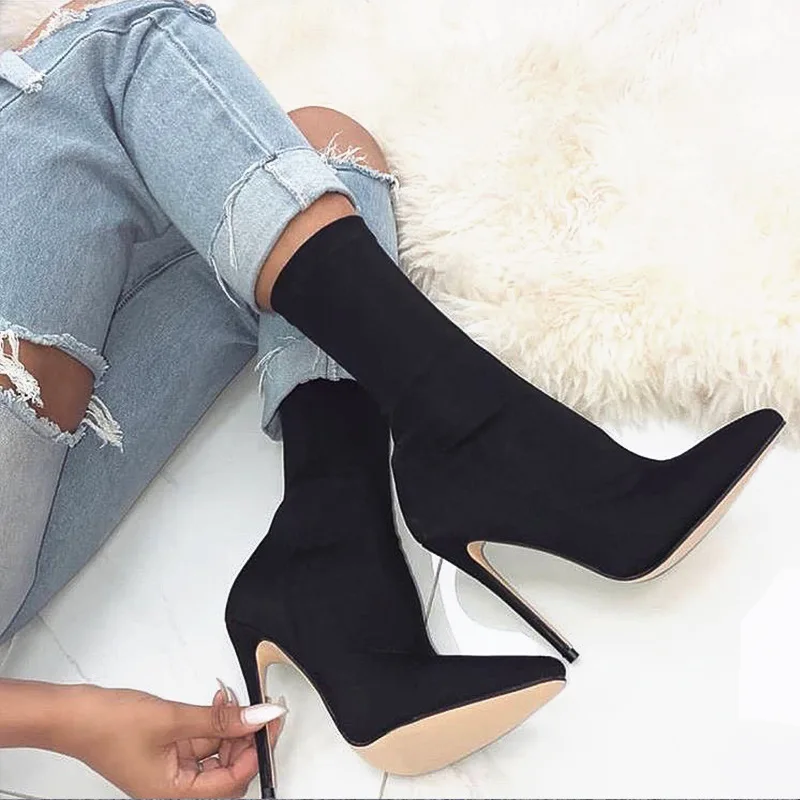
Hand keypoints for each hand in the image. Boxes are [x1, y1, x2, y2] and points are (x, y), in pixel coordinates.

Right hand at [61, 682, 285, 798]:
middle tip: (261, 710)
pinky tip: (220, 703)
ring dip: (231, 727)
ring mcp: (172, 769)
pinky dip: (214, 722)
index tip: (271, 724)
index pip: (231, 782)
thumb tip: (256, 717)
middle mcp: (175, 788)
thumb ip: (219, 719)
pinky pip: (202, 741)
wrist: (73, 714)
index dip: (255, 753)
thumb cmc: (108, 726)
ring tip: (238, 701)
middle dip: (246, 739)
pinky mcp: (169, 751)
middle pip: (228, 770)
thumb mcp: (173, 719)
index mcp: (174, 794)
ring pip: (217, 753)